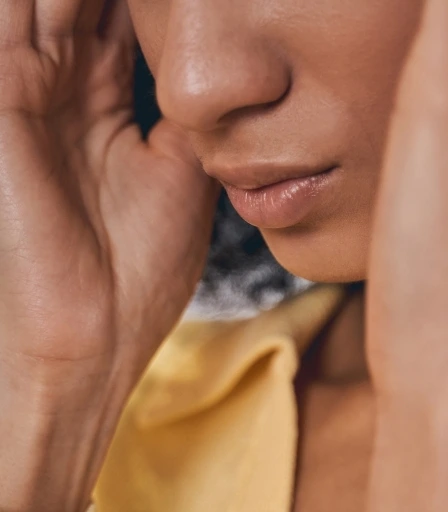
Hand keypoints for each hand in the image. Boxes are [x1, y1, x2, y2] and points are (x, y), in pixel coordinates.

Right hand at [0, 0, 219, 511]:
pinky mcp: (2, 96)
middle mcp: (53, 80)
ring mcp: (21, 83)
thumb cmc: (134, 274)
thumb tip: (222, 73)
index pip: (116, 9)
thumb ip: (189, 114)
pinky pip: (16, 17)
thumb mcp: (182, 175)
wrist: (90, 339)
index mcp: (97, 98)